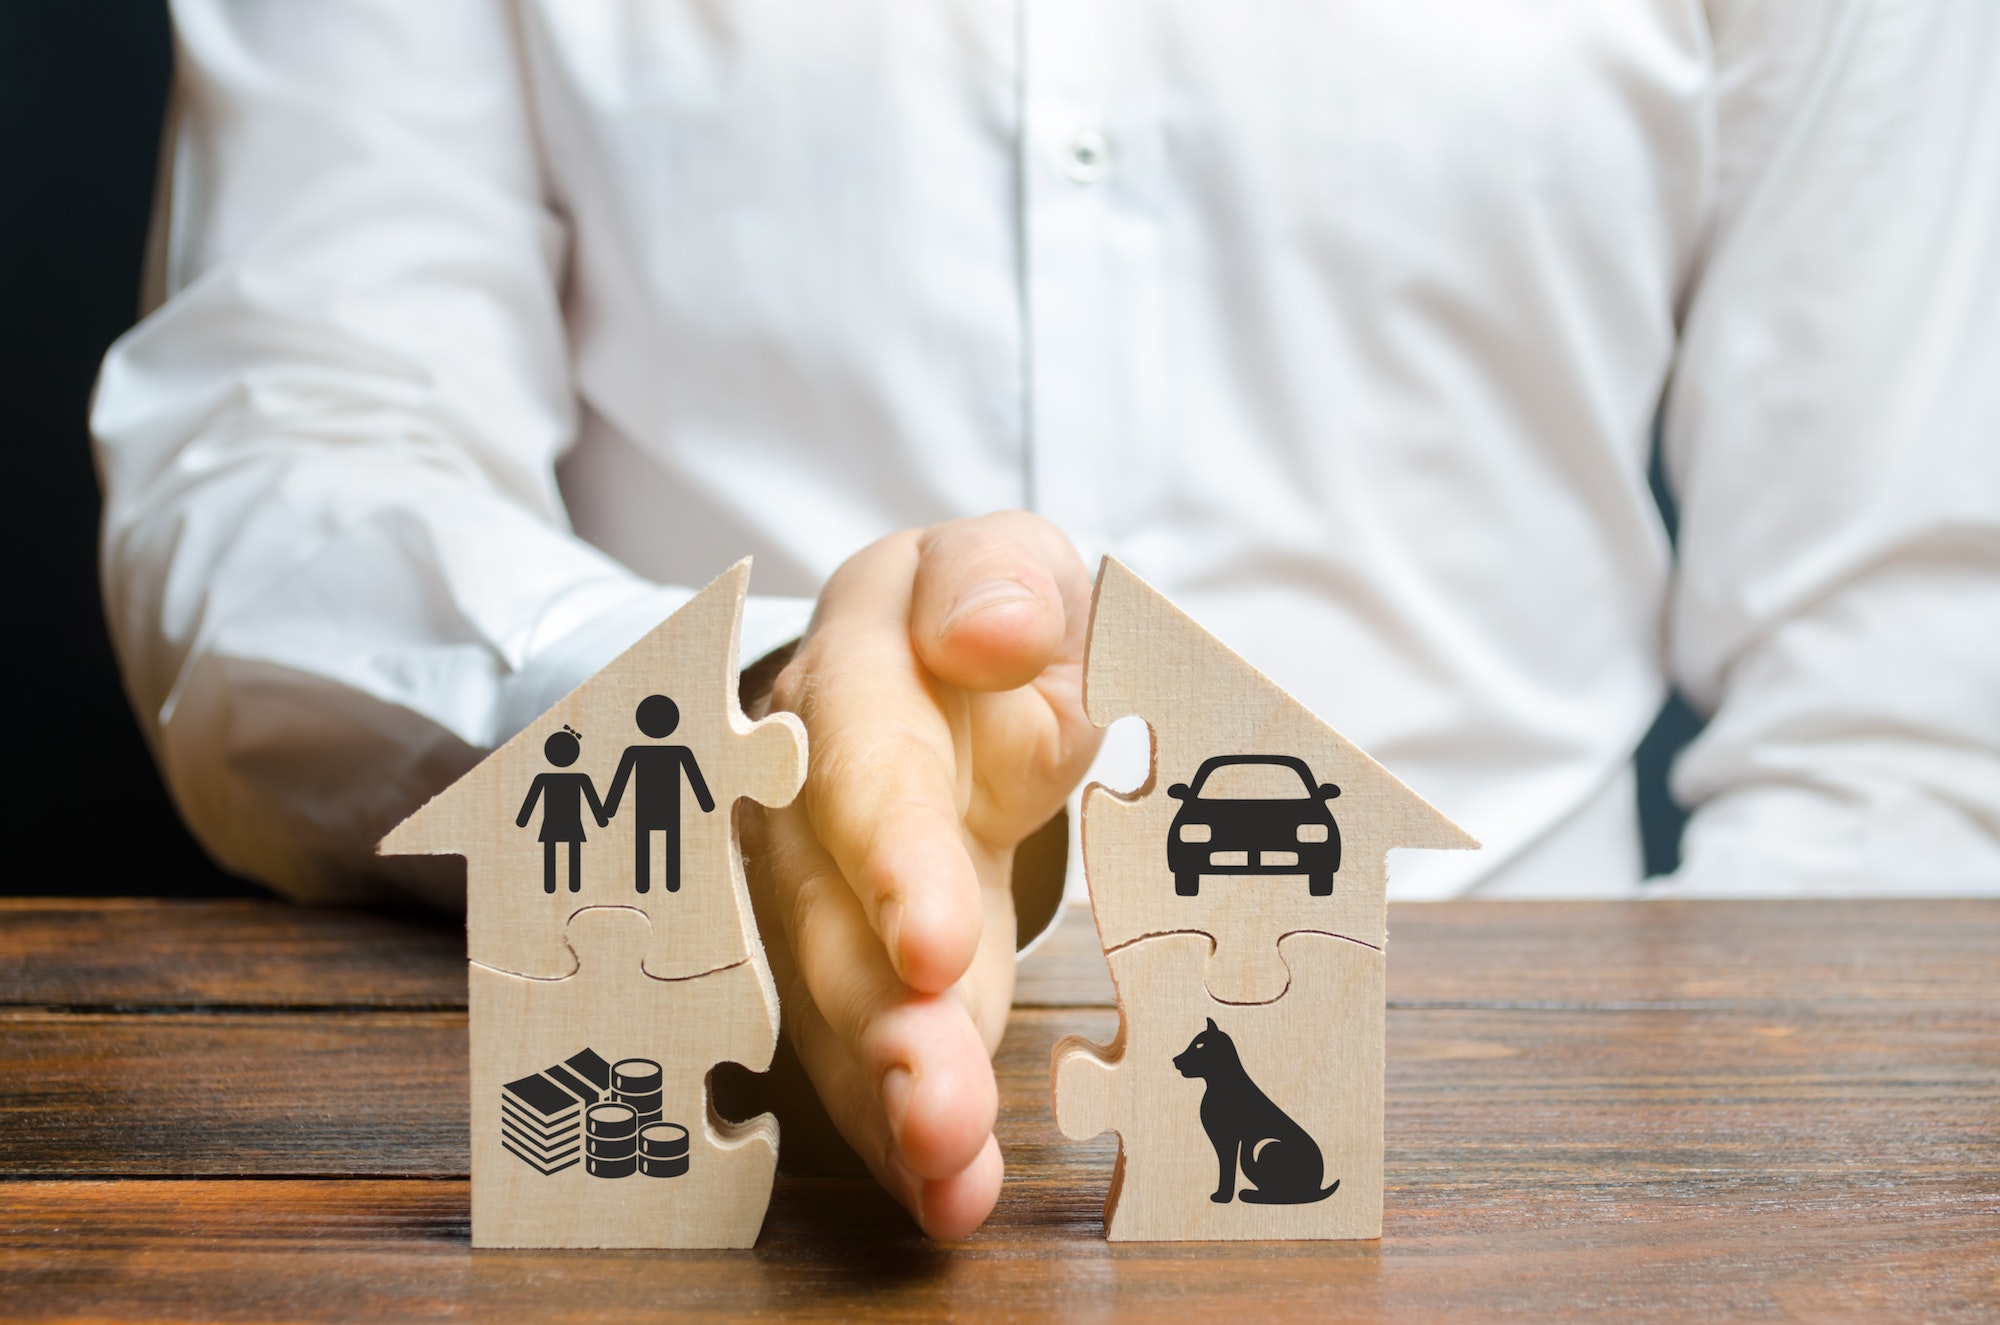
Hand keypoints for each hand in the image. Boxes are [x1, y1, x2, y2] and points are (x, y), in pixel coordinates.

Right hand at [742, 511, 1100, 1236]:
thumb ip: (1003, 576)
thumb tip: (990, 632)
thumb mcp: (1008, 558)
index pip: (863, 771)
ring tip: (946, 1176)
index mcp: (857, 679)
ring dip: (886, 1098)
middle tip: (935, 1111)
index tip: (933, 946)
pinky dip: (898, 1131)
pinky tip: (946, 1196)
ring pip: (832, 1006)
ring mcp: (822, 895)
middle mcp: (810, 800)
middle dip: (881, 1023)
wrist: (944, 663)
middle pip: (827, 918)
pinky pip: (861, 1052)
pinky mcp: (855, 967)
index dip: (894, 861)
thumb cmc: (984, 611)